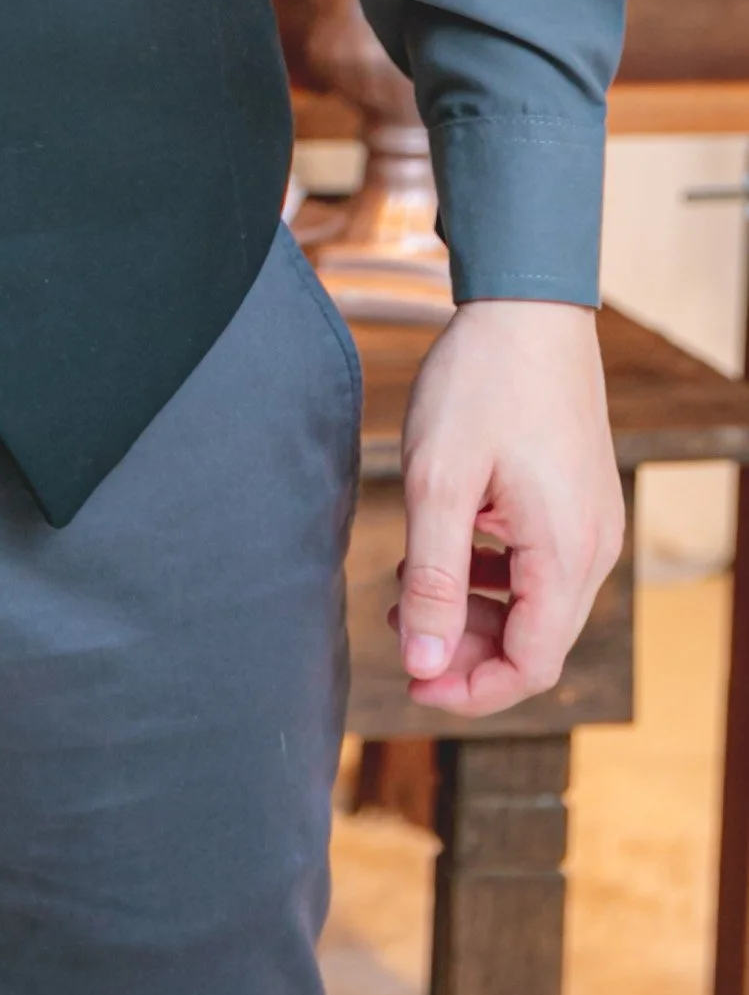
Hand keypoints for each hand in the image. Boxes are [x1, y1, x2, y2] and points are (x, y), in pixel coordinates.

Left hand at [391, 297, 624, 715]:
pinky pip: (540, 567)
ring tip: (409, 589)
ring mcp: (591, 524)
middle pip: (536, 642)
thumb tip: (423, 663)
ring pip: (536, 605)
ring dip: (475, 613)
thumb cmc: (482, 383)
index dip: (470, 689)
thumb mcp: (439, 481)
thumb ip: (434, 579)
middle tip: (399, 627)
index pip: (531, 665)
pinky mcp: (578, 502)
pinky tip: (444, 553)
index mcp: (566, 553)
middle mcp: (594, 548)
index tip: (411, 681)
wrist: (528, 305)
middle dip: (466, 651)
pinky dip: (492, 576)